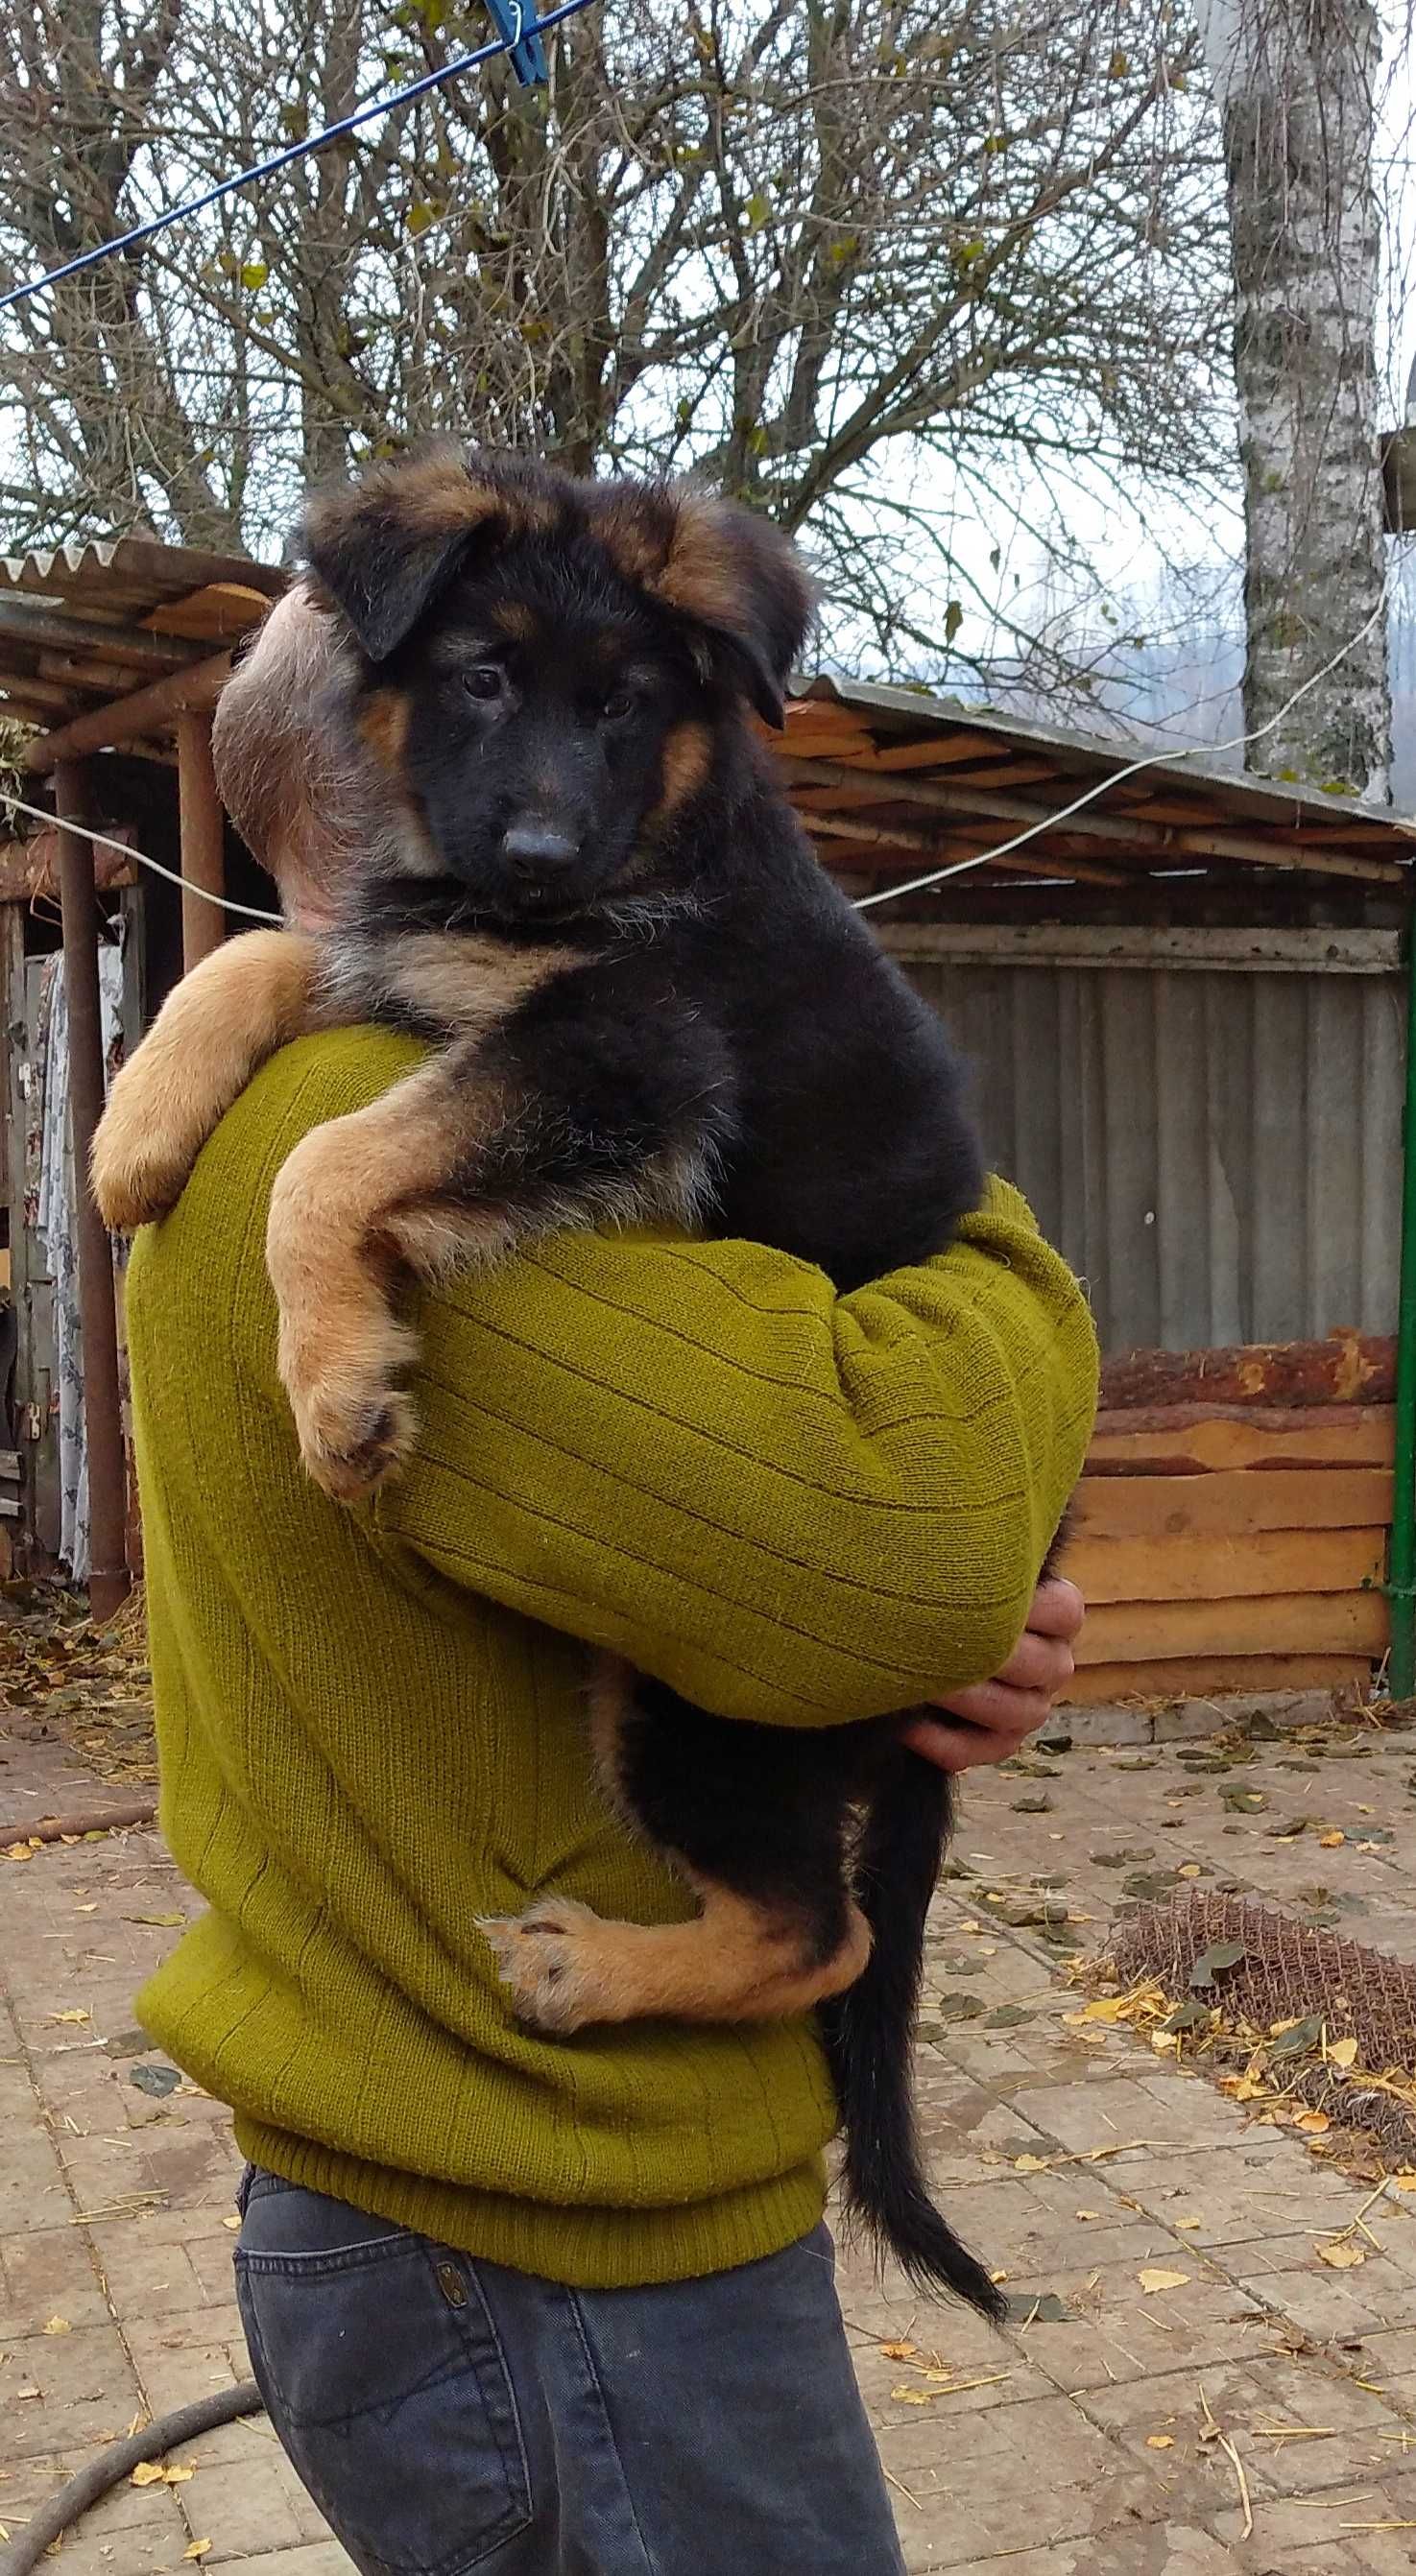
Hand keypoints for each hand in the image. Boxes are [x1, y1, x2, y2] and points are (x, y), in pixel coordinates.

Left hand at [898, 1575, 1084, 1773]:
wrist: (913, 1635)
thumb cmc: (945, 1587)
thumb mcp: (969, 1566)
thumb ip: (979, 1557)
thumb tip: (966, 1527)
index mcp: (1059, 1615)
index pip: (1065, 1612)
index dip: (1022, 1606)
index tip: (969, 1593)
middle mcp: (1054, 1662)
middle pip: (1042, 1665)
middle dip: (985, 1654)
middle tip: (932, 1640)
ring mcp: (1033, 1705)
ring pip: (1020, 1713)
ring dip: (966, 1700)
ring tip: (917, 1683)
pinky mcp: (1004, 1741)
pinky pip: (990, 1751)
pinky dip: (949, 1745)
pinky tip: (911, 1729)